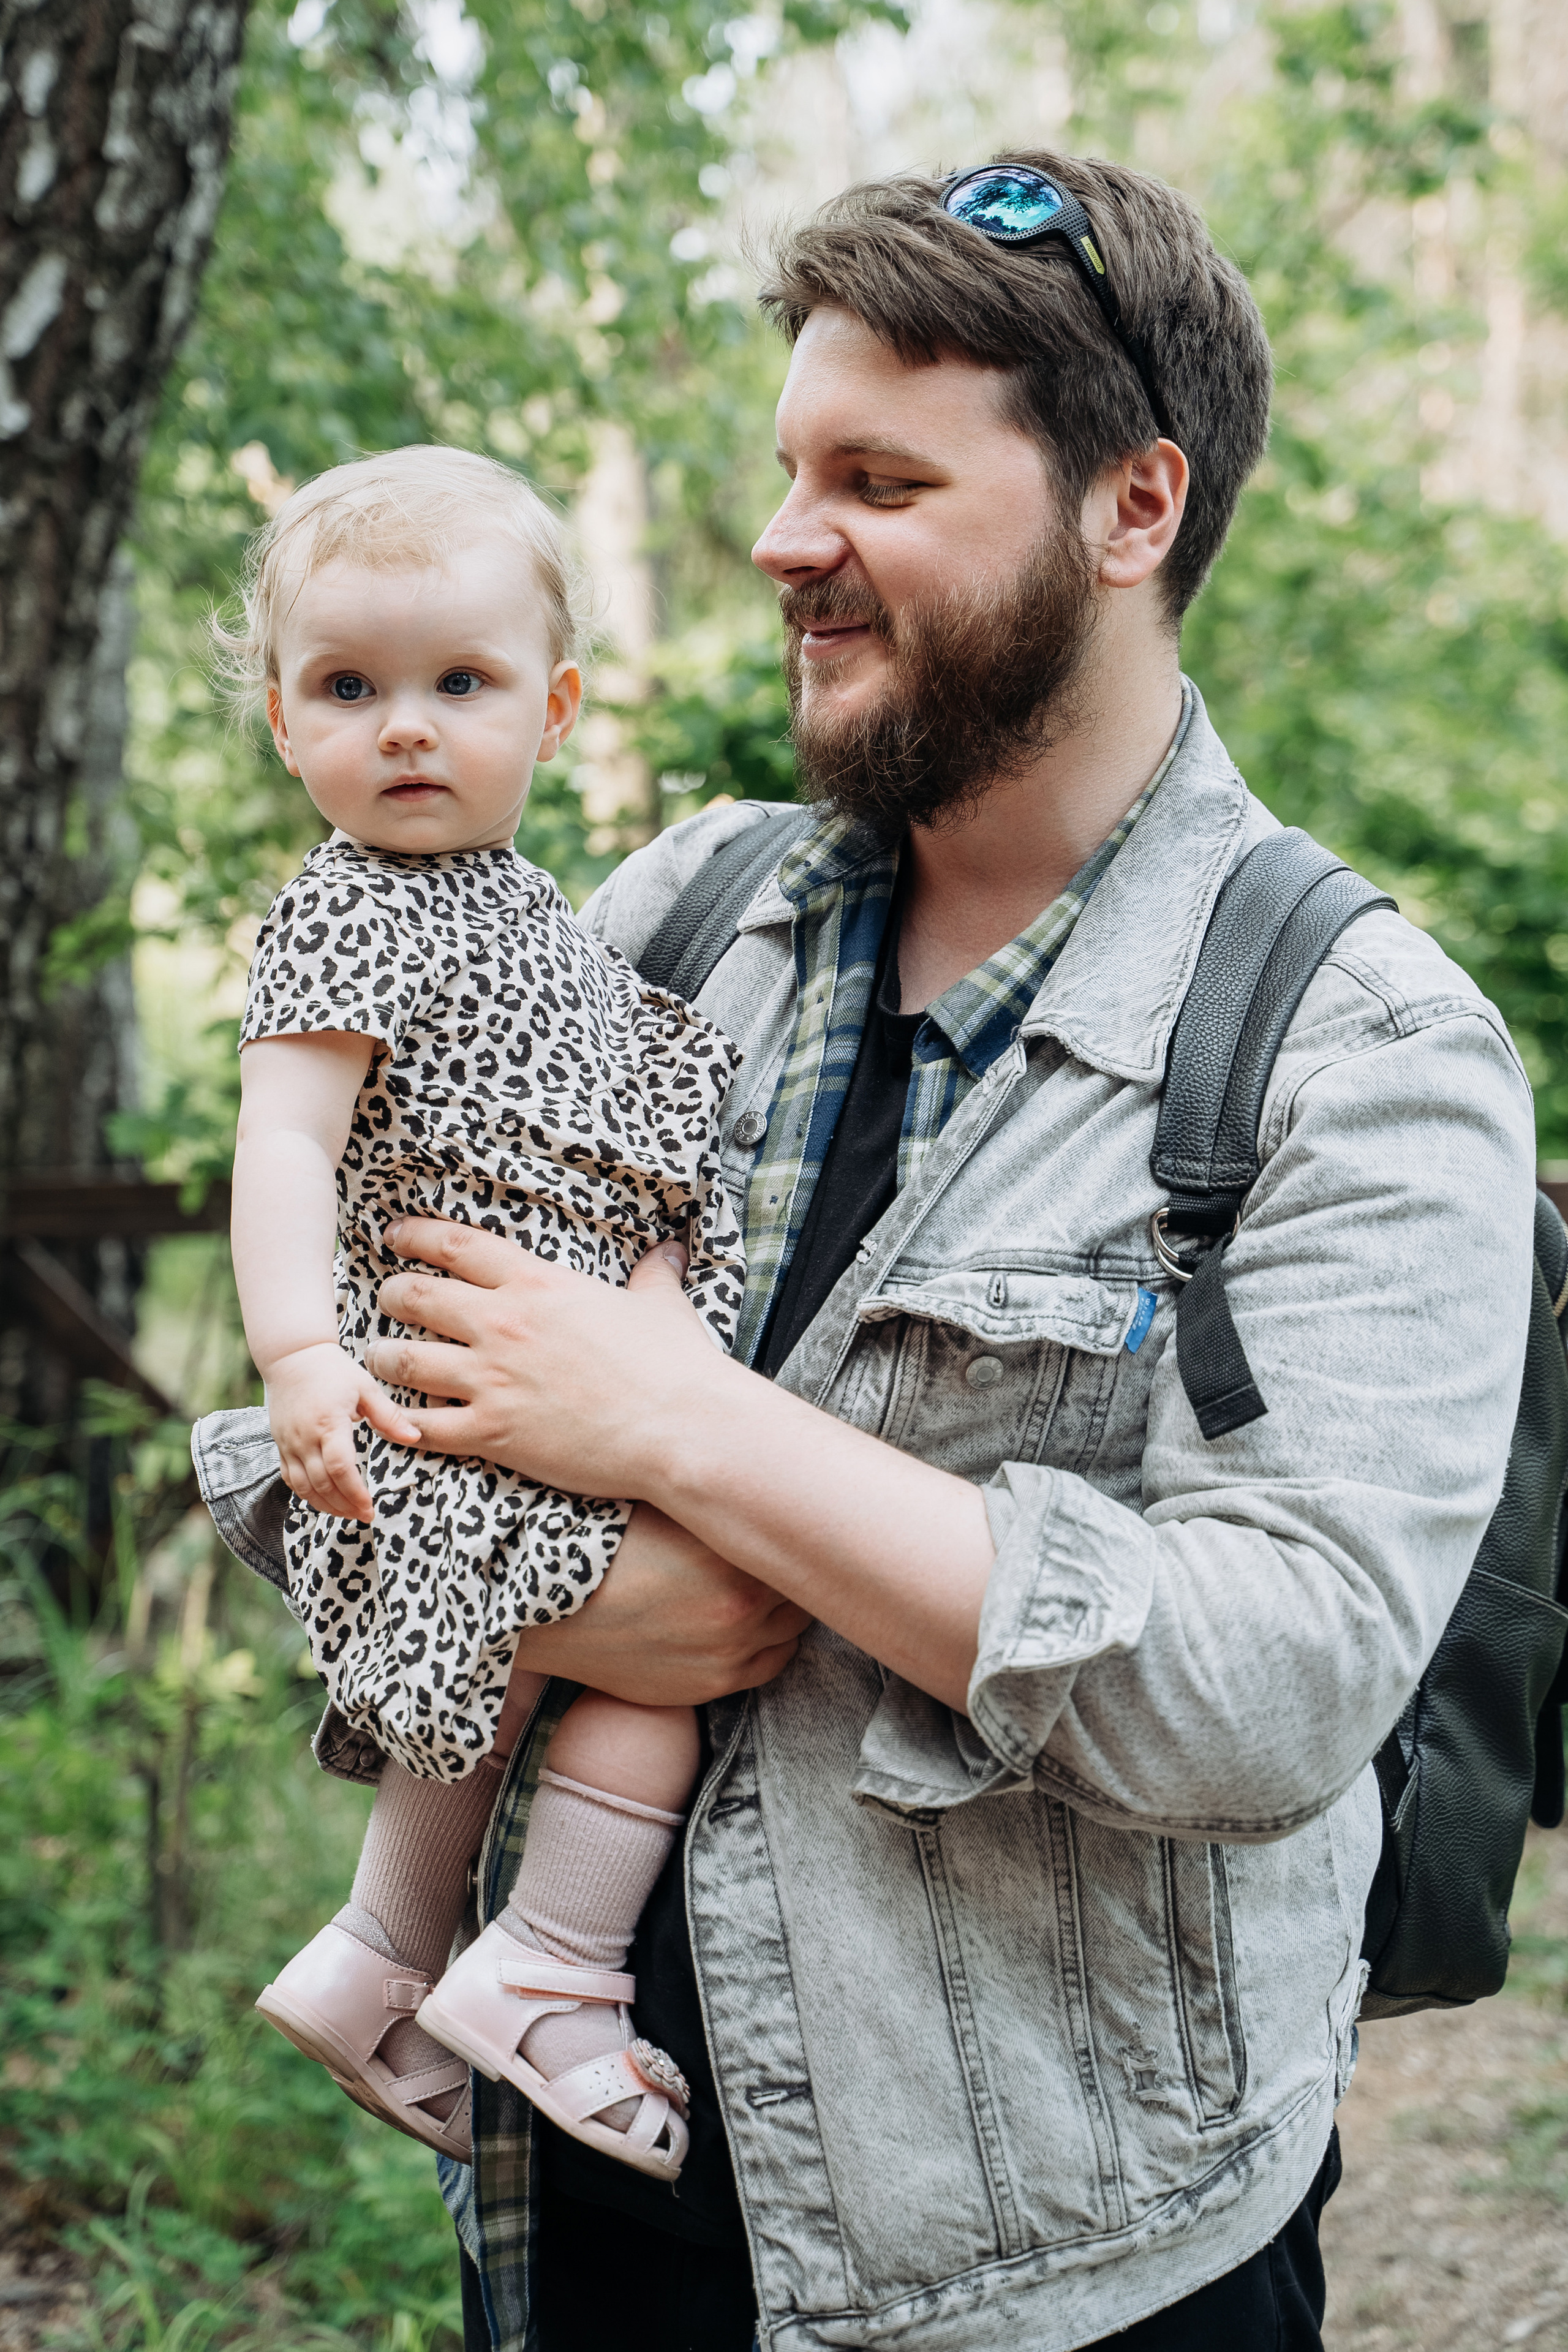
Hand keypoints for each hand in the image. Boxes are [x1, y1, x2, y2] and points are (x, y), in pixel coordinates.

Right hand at [266, 1341, 423, 1522]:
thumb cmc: (333, 1370)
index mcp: (328, 1423)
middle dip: (344, 1506)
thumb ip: (388, 1416)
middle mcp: (304, 1437)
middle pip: (322, 1484)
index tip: (370, 1507)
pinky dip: (305, 1494)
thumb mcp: (365, 1387)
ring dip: (325, 1505)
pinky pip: (289, 1478)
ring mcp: (288, 1443)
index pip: (340, 1468)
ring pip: (303, 1487)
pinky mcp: (280, 1444)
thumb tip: (415, 1437)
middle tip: (365, 1516)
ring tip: (348, 1514)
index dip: (355, 1493)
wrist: (292, 1356)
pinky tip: (324, 1501)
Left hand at [366, 1218, 725, 1497]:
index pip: (457, 1246)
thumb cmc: (675, 1365)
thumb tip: (672, 1251)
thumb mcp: (661, 1305)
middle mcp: (503, 1325)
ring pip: (403, 1360)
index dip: (415, 1236)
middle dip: (389, 1295)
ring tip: (377, 1360)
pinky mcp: (493, 1433)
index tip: (393, 1237)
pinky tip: (393, 1420)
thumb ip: (654, 1274)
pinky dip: (400, 1422)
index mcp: (538, 1284)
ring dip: (382, 1359)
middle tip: (384, 1299)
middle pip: (415, 1296)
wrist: (681, 1428)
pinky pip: (423, 1426)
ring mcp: (492, 1380)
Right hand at [511, 1504, 810, 1705]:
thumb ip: (718, 1504)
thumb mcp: (665, 1507)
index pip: (796, 1543)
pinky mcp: (708, 1686)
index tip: (786, 1520)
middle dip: (789, 1571)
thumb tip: (761, 1485)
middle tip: (779, 1553)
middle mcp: (740, 1610)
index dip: (790, 1530)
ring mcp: (727, 1654)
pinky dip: (767, 1645)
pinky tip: (749, 1625)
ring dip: (782, 1610)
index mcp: (733, 1558)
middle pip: (799, 1588)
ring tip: (761, 1588)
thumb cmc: (600, 1544)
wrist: (548, 1608)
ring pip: (791, 1630)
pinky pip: (768, 1667)